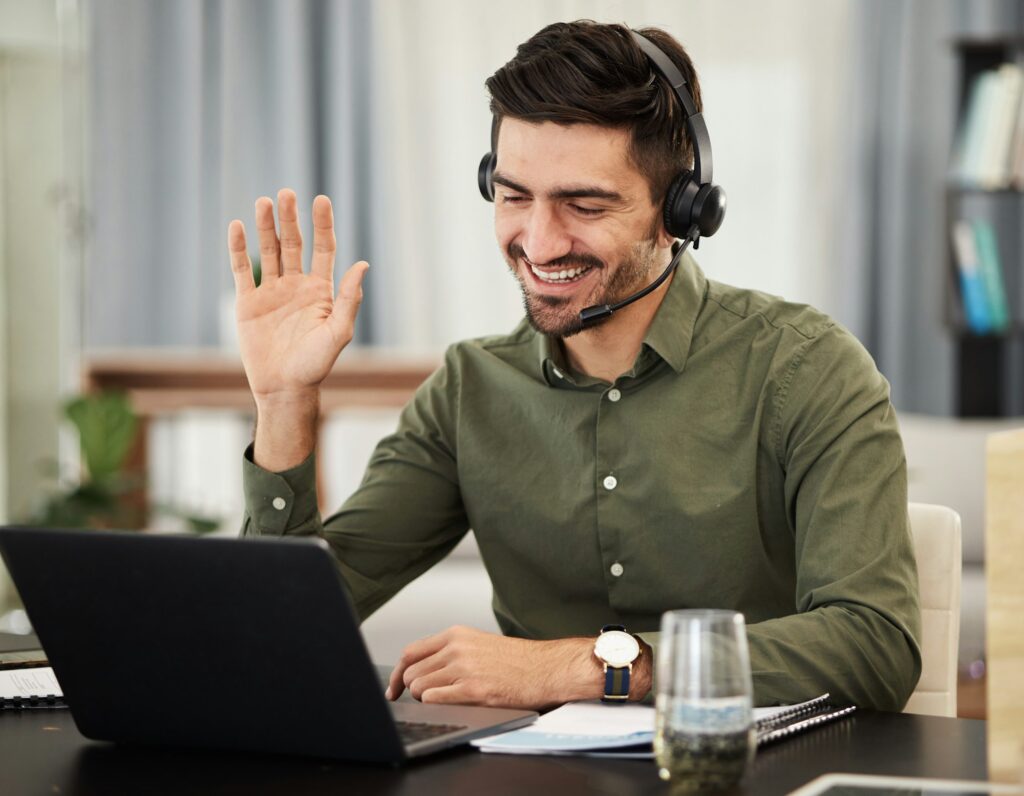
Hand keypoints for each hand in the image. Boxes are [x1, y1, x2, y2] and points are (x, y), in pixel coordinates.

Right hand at [227, 189, 367, 402]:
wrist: (284, 388)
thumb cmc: (315, 365)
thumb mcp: (337, 333)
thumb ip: (348, 300)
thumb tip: (362, 265)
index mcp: (321, 291)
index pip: (323, 249)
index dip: (322, 225)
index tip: (321, 200)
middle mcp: (296, 286)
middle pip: (293, 244)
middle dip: (291, 219)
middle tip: (287, 193)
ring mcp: (272, 292)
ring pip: (268, 251)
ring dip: (265, 227)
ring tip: (263, 202)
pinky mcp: (248, 302)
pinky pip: (242, 270)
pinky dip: (239, 249)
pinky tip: (236, 227)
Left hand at [385, 625, 651, 710]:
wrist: (546, 668)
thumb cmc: (516, 660)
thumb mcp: (478, 644)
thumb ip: (450, 652)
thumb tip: (422, 670)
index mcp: (456, 635)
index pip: (411, 653)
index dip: (396, 675)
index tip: (392, 689)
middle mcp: (456, 648)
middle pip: (411, 672)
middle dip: (411, 690)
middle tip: (420, 700)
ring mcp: (463, 668)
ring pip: (419, 688)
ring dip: (424, 699)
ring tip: (443, 700)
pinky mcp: (473, 689)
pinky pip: (435, 699)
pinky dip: (434, 705)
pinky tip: (449, 704)